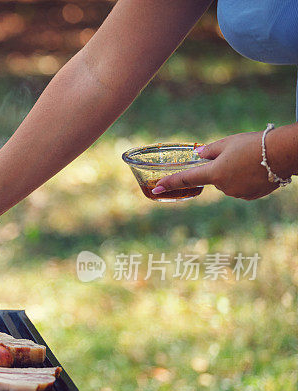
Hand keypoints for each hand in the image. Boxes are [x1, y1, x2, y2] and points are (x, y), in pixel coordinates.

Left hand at [152, 131, 277, 200]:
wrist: (284, 154)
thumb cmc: (255, 144)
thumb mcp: (228, 142)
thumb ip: (209, 151)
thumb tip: (198, 156)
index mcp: (214, 173)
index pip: (186, 179)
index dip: (170, 183)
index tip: (156, 188)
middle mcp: (224, 187)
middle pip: (214, 178)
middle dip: (221, 167)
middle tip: (240, 154)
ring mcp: (237, 193)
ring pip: (228, 182)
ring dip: (235, 173)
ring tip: (252, 160)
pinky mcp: (250, 196)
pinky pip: (241, 188)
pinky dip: (245, 179)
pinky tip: (258, 169)